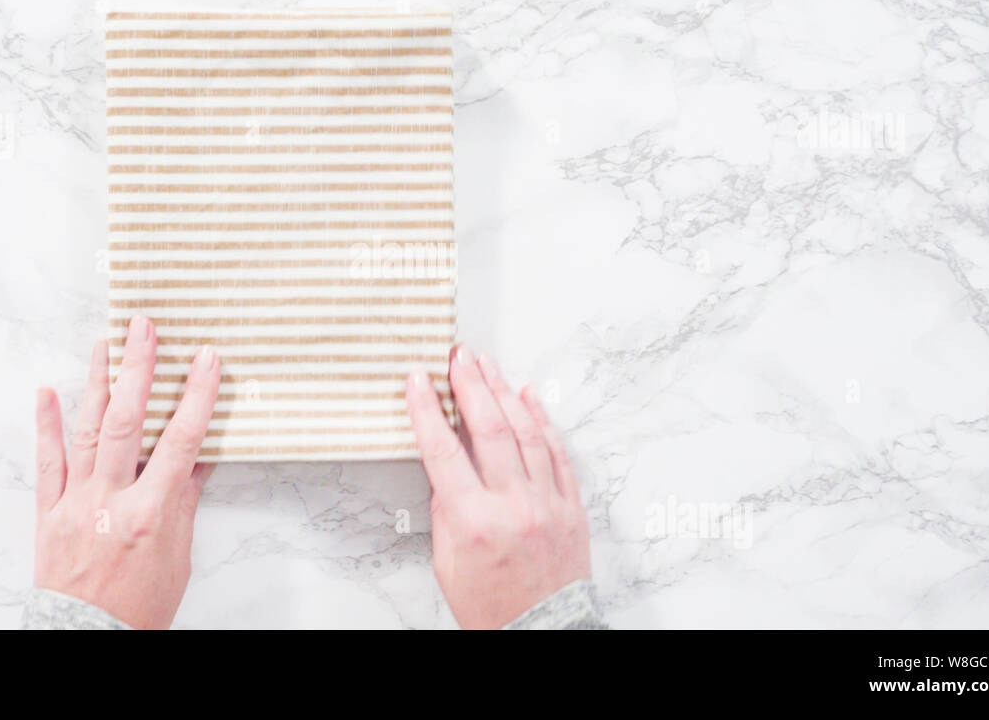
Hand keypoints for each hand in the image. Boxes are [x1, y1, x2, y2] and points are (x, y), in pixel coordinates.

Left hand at [33, 316, 220, 628]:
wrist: (86, 638)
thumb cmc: (138, 607)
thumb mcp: (176, 556)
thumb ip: (184, 502)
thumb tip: (197, 458)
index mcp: (150, 513)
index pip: (179, 442)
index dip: (196, 397)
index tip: (207, 359)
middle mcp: (110, 501)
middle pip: (126, 422)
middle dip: (138, 370)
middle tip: (145, 326)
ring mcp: (75, 503)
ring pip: (86, 431)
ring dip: (96, 382)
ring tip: (106, 342)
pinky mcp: (49, 512)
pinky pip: (46, 462)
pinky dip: (46, 424)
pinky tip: (48, 390)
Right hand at [405, 344, 590, 628]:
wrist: (544, 632)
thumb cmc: (492, 607)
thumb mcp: (448, 564)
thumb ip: (446, 511)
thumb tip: (446, 467)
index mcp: (475, 523)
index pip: (444, 451)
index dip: (428, 410)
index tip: (417, 380)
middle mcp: (514, 506)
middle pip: (490, 429)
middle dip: (470, 385)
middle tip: (457, 356)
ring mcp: (547, 503)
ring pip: (526, 432)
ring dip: (503, 392)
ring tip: (486, 364)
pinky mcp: (571, 506)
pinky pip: (557, 452)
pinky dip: (542, 419)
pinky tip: (527, 395)